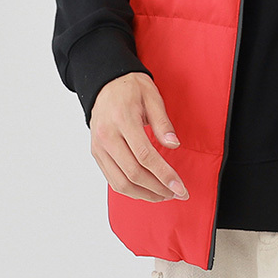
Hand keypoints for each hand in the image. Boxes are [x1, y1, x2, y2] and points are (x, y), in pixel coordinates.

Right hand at [90, 72, 188, 202]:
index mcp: (122, 120)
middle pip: (133, 173)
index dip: (164, 175)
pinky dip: (130, 190)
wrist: (105, 83)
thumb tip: (173, 145)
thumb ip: (162, 122)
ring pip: (120, 183)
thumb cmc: (131, 87)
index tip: (180, 187)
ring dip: (144, 194)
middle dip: (157, 188)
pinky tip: (146, 190)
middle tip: (177, 193)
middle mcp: (107, 137)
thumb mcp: (152, 96)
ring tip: (164, 195)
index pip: (145, 156)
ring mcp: (99, 147)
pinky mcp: (96, 154)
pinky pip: (112, 179)